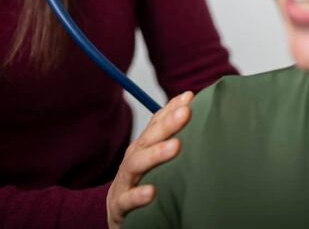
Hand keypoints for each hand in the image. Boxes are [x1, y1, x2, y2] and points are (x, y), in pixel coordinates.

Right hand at [106, 91, 193, 227]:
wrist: (115, 211)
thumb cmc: (139, 181)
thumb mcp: (152, 159)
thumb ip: (169, 139)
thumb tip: (192, 110)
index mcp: (143, 147)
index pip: (156, 124)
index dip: (171, 109)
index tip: (189, 97)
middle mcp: (133, 159)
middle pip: (148, 138)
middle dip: (167, 124)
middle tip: (186, 112)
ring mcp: (124, 181)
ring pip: (136, 164)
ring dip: (156, 154)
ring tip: (175, 146)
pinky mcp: (119, 205)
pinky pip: (127, 200)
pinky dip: (138, 195)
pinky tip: (151, 192)